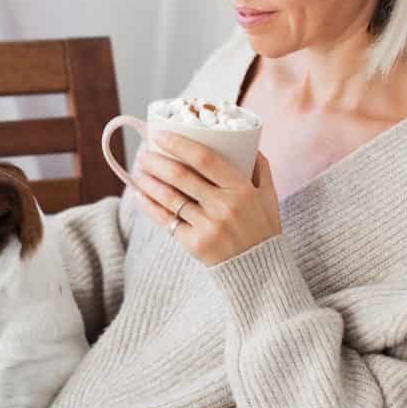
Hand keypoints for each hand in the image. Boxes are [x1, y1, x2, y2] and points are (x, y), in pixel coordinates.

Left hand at [133, 132, 281, 266]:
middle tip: (143, 153)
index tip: (160, 135)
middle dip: (156, 161)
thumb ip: (259, 167)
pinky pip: (166, 220)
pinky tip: (140, 196)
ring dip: (148, 182)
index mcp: (241, 189)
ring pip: (169, 198)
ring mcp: (208, 226)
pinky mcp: (195, 244)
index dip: (179, 144)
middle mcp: (223, 206)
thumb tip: (246, 141)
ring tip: (138, 172)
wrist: (262, 272)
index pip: (205, 158)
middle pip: (180, 176)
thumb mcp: (269, 195)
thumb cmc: (263, 229)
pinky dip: (149, 206)